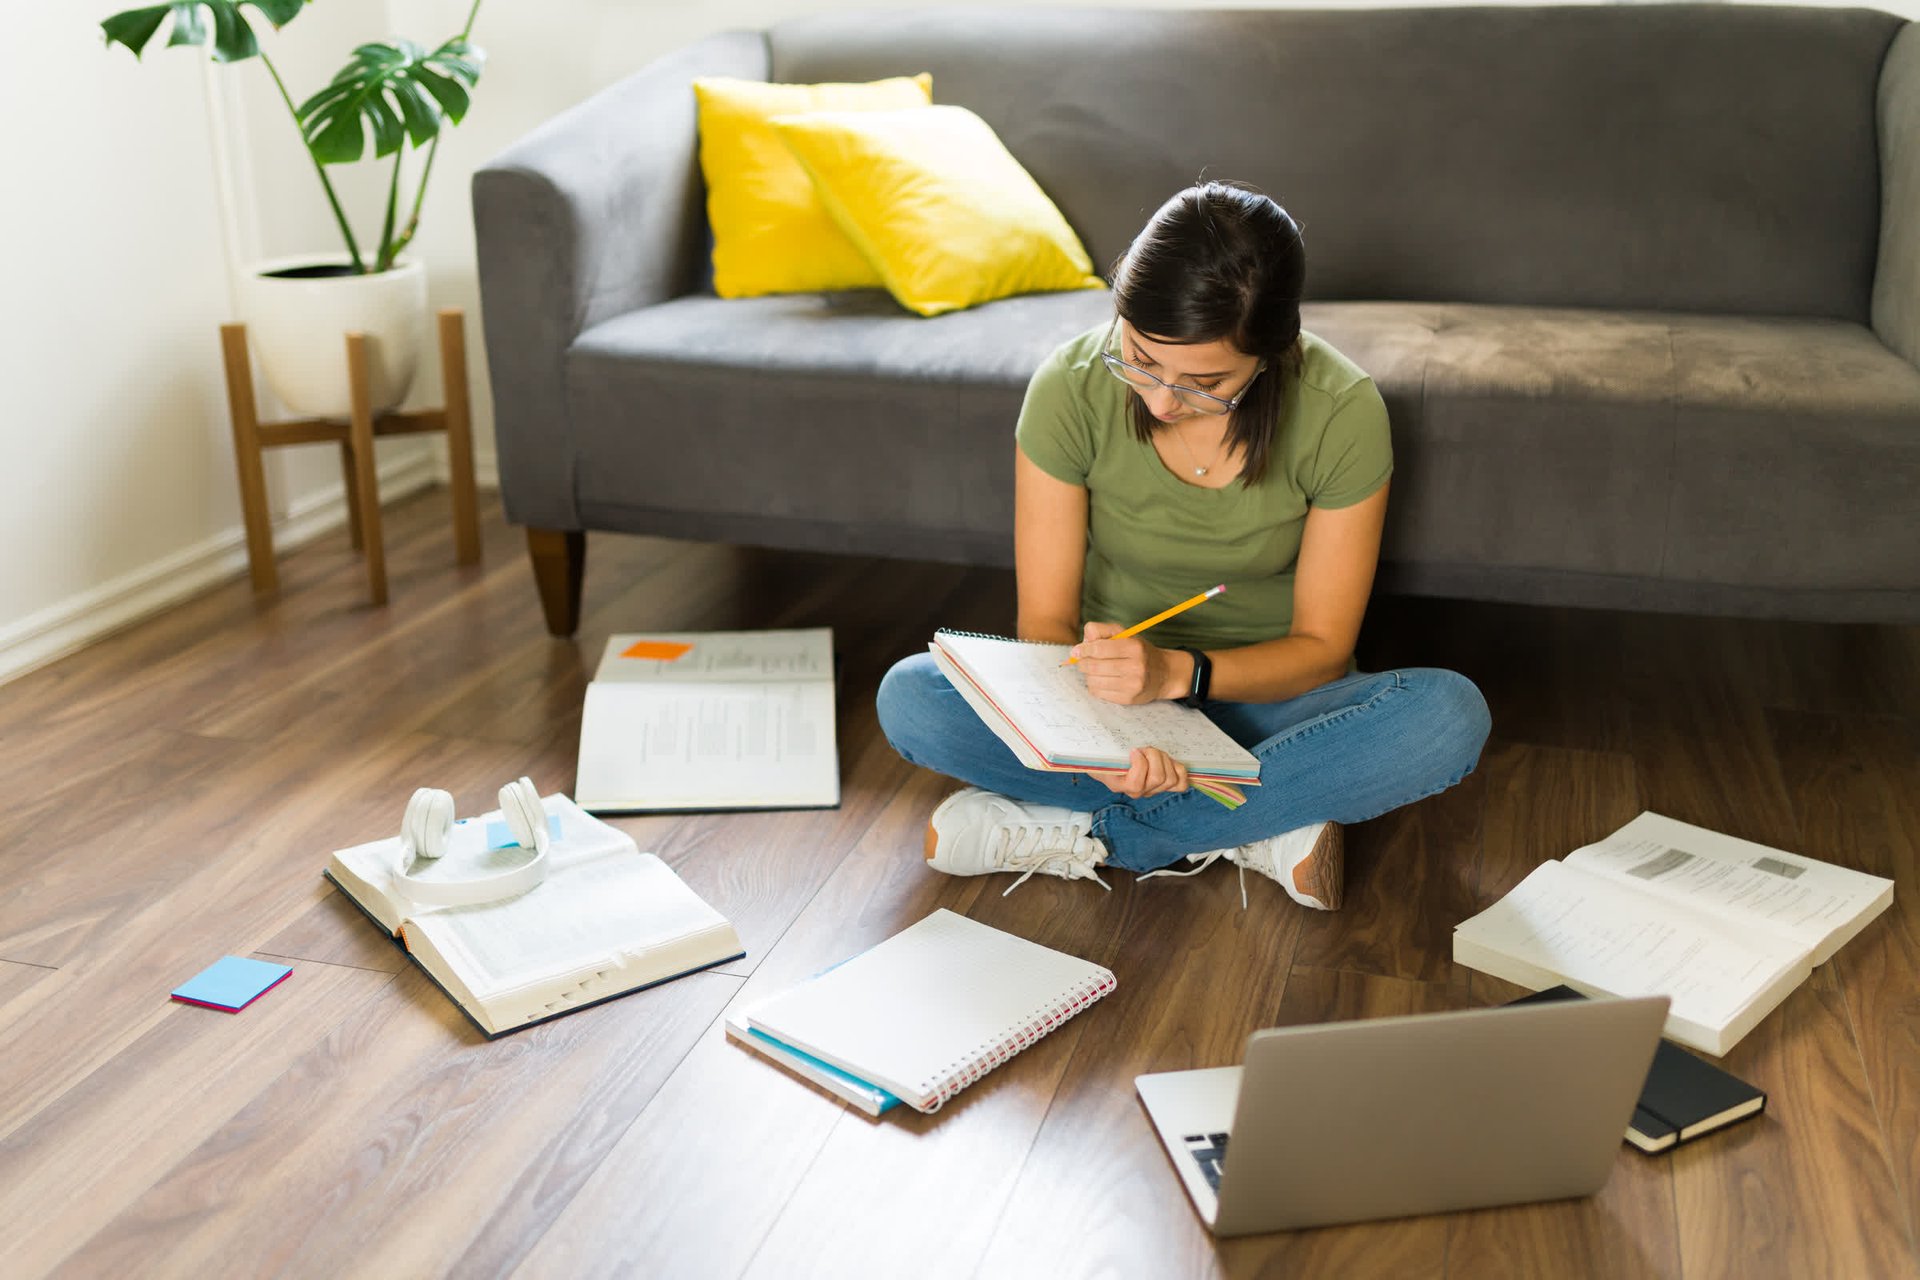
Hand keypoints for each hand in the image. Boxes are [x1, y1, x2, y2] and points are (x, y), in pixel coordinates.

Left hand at [1071, 622, 1185, 704]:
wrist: (1163, 674)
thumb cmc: (1138, 651)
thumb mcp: (1124, 634)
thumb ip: (1100, 630)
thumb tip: (1079, 646)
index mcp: (1134, 647)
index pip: (1099, 649)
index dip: (1083, 650)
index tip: (1076, 651)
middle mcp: (1136, 667)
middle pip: (1094, 666)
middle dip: (1083, 663)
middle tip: (1083, 660)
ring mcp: (1132, 685)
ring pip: (1093, 681)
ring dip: (1088, 675)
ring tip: (1095, 670)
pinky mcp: (1128, 699)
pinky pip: (1098, 693)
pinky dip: (1095, 686)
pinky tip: (1102, 680)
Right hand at [1090, 746, 1190, 798]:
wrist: (1109, 760)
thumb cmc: (1104, 753)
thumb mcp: (1099, 750)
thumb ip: (1102, 747)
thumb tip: (1095, 729)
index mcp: (1118, 785)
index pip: (1136, 784)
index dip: (1139, 763)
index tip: (1133, 749)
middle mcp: (1137, 792)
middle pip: (1158, 778)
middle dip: (1154, 756)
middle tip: (1145, 748)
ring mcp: (1152, 790)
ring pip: (1170, 780)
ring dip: (1165, 760)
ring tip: (1154, 752)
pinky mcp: (1164, 786)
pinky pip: (1180, 784)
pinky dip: (1179, 770)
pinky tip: (1169, 761)